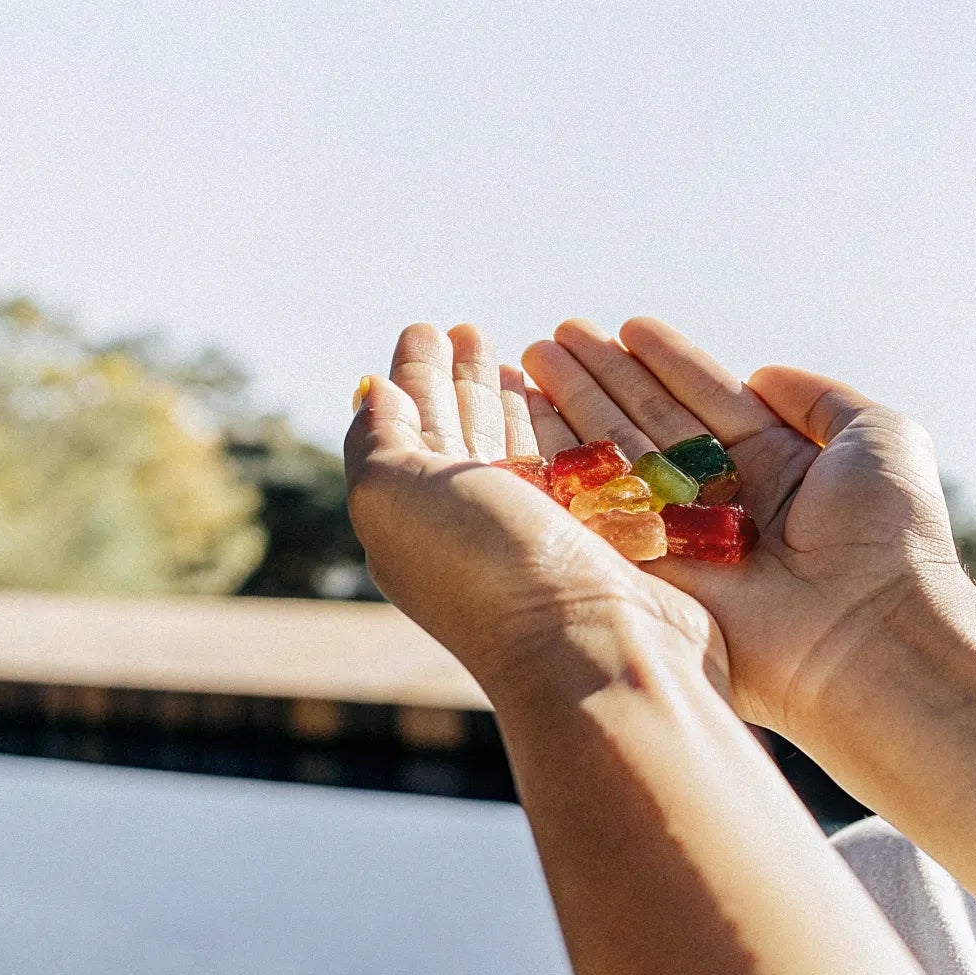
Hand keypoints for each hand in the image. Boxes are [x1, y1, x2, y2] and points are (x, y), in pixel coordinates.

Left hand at [344, 324, 722, 703]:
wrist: (596, 648)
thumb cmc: (487, 568)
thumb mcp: (396, 494)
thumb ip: (375, 439)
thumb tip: (375, 393)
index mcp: (414, 518)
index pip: (409, 427)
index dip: (415, 374)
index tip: (426, 327)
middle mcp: (472, 529)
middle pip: (463, 434)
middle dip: (463, 379)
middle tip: (470, 328)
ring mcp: (539, 539)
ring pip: (521, 452)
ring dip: (514, 401)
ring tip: (521, 354)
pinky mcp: (600, 545)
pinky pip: (579, 472)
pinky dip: (571, 435)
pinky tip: (574, 409)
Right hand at [521, 317, 965, 732]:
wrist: (871, 633)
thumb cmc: (888, 535)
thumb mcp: (877, 436)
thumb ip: (819, 398)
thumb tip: (761, 375)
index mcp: (778, 467)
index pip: (706, 401)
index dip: (664, 363)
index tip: (624, 327)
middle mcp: (725, 502)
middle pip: (651, 426)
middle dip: (602, 380)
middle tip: (550, 339)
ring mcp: (687, 542)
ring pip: (619, 463)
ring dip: (573, 411)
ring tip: (531, 360)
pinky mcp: (656, 580)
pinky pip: (602, 517)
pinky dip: (564, 472)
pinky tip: (528, 425)